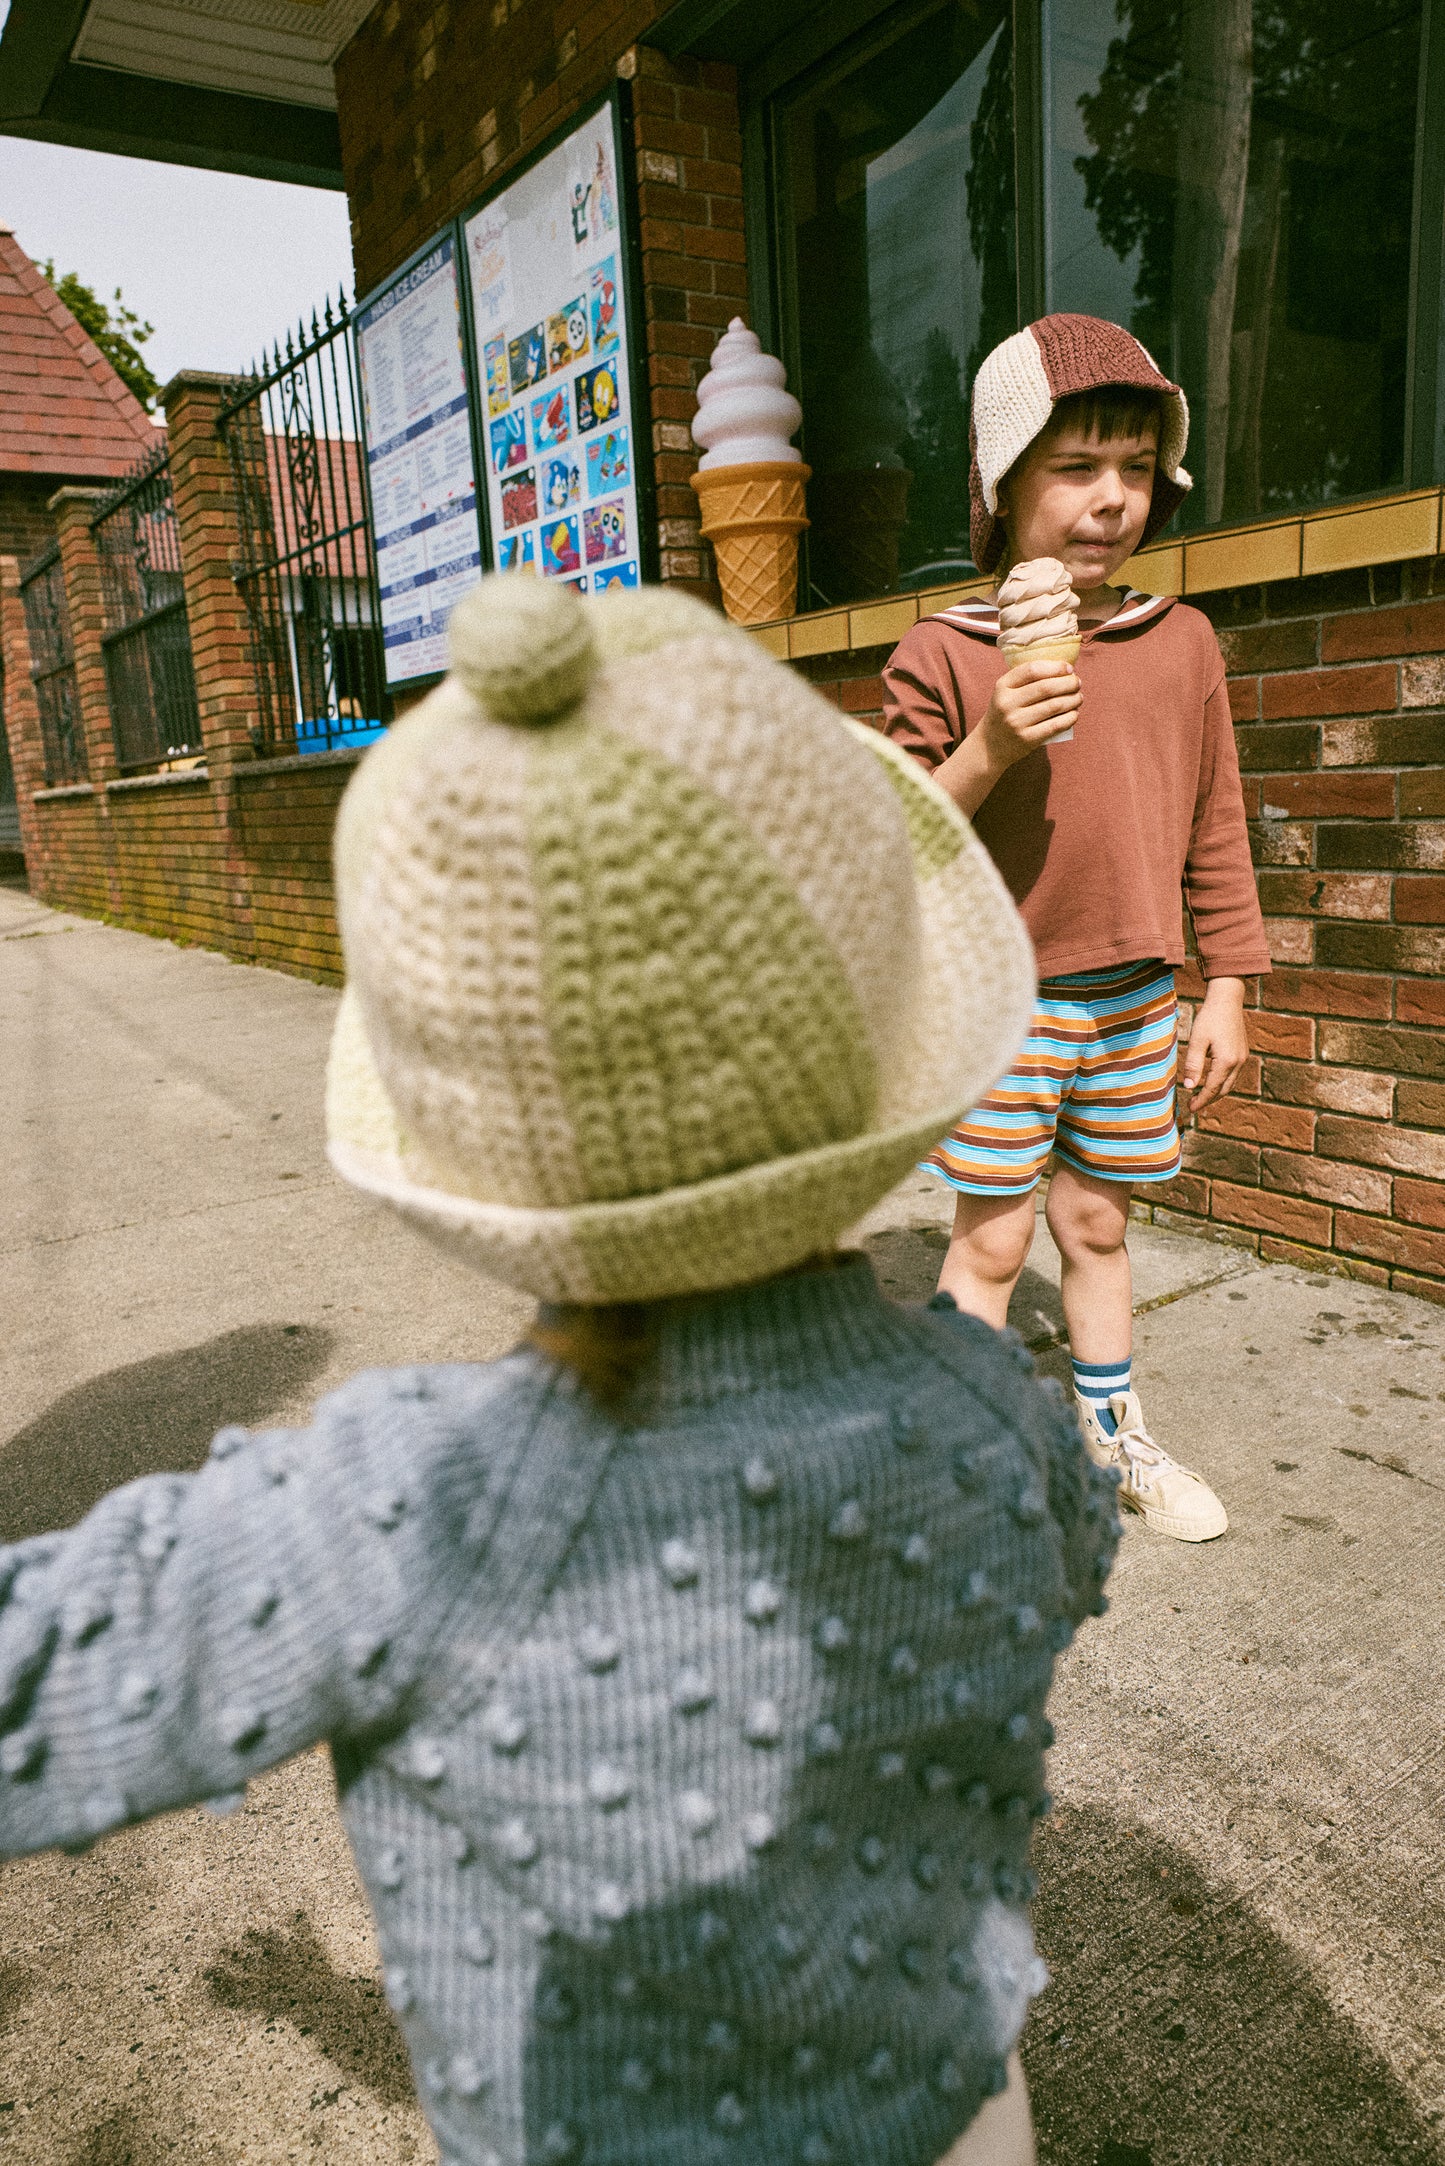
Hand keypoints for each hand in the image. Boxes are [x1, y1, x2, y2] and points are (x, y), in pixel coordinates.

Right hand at [976, 658, 1081, 775]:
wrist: (989, 746)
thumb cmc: (1005, 714)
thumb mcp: (1006, 692)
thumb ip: (1026, 680)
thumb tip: (1064, 670)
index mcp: (1002, 686)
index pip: (1032, 670)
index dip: (1055, 667)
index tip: (1069, 668)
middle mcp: (1007, 703)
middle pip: (1046, 687)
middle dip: (1068, 683)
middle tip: (1077, 683)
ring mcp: (1016, 722)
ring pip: (1054, 706)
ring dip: (1073, 700)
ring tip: (1079, 697)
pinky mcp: (1027, 739)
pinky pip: (1055, 725)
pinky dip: (1070, 718)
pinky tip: (1074, 714)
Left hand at [1180, 978, 1248, 1112]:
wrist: (1227, 999)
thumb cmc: (1209, 1018)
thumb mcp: (1196, 1041)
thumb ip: (1193, 1065)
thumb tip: (1189, 1087)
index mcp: (1226, 1061)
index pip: (1212, 1088)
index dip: (1201, 1100)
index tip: (1190, 1109)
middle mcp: (1238, 1062)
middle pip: (1224, 1090)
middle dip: (1209, 1099)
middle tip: (1194, 1105)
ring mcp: (1243, 1057)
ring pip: (1230, 1083)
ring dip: (1216, 1091)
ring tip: (1201, 1096)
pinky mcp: (1242, 1052)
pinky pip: (1233, 1073)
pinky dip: (1222, 1081)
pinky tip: (1211, 1080)